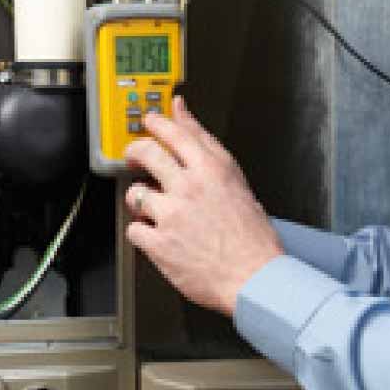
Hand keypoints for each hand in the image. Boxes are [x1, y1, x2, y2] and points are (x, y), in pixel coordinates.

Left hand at [124, 96, 281, 316]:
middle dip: (134, 153)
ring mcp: (172, 215)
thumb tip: (182, 110)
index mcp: (212, 170)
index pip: (174, 132)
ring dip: (140, 200)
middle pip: (145, 154)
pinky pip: (134, 230)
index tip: (150, 122)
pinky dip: (142, 233)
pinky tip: (156, 235)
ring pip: (135, 193)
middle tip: (135, 159)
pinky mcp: (160, 244)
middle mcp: (190, 188)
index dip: (156, 123)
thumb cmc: (252, 237)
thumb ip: (204, 143)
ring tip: (152, 209)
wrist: (256, 278)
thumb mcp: (235, 179)